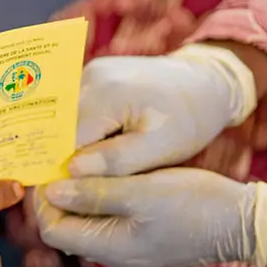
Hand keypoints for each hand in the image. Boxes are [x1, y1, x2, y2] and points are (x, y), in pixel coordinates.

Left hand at [35, 168, 266, 266]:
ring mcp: (130, 247)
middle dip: (58, 194)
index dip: (43, 199)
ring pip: (87, 220)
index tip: (46, 167)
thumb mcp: (139, 191)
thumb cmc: (193, 203)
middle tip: (58, 159)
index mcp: (110, 247)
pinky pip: (108, 218)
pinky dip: (100, 197)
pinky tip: (105, 172)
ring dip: (79, 193)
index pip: (53, 230)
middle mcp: (115, 254)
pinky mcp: (143, 236)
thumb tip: (51, 189)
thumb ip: (93, 192)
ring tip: (79, 161)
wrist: (244, 220)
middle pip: (67, 225)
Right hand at [68, 45, 254, 176]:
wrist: (207, 82)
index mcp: (106, 95)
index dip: (59, 167)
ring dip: (71, 141)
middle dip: (62, 154)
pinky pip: (76, 106)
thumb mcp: (161, 147)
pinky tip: (97, 144)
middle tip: (76, 185)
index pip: (64, 139)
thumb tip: (71, 171)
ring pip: (65, 116)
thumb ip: (116, 161)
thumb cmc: (189, 119)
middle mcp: (90, 76)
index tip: (63, 195)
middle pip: (59, 125)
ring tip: (88, 166)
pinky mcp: (93, 73)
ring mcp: (90, 71)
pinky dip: (80, 127)